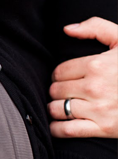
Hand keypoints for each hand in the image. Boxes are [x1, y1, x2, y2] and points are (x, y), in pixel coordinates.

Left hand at [48, 17, 117, 137]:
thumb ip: (96, 28)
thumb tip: (66, 29)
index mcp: (97, 65)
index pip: (59, 72)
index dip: (59, 75)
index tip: (66, 78)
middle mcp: (95, 88)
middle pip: (55, 90)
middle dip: (58, 91)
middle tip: (66, 92)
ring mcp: (98, 110)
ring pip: (56, 109)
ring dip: (55, 108)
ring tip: (63, 106)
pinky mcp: (102, 128)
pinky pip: (66, 130)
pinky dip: (56, 129)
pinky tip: (58, 124)